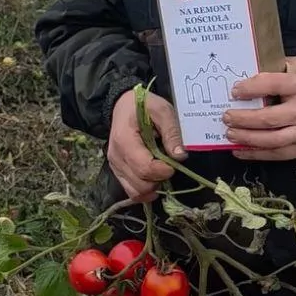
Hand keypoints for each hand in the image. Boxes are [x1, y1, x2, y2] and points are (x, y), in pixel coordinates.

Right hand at [107, 88, 187, 202]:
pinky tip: (154, 179)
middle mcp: (116, 156)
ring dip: (153, 186)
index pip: (145, 168)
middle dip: (160, 178)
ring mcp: (115, 165)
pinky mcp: (117, 171)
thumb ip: (172, 132)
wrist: (123, 104)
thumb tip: (180, 156)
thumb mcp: (162, 110)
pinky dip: (145, 190)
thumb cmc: (144, 106)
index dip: (164, 170)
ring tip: (160, 170)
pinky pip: (131, 190)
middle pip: (141, 184)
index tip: (174, 161)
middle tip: (168, 164)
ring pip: (136, 191)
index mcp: (124, 140)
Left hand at [223, 56, 295, 161]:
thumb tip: (252, 68)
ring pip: (272, 140)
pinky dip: (257, 155)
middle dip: (243, 119)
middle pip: (269, 119)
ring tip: (230, 134)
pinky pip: (279, 155)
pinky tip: (241, 151)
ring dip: (247, 139)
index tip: (235, 91)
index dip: (251, 88)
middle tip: (226, 117)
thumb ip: (281, 67)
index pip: (272, 85)